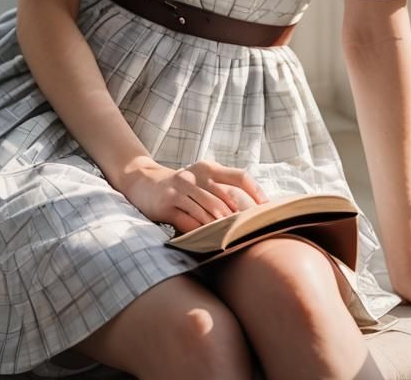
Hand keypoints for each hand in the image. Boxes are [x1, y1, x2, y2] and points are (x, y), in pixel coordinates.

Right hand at [119, 158, 269, 233]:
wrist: (143, 182)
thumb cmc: (180, 186)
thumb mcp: (200, 180)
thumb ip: (220, 189)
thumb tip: (251, 210)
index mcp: (208, 168)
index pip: (239, 176)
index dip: (256, 192)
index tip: (267, 209)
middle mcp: (196, 175)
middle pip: (225, 197)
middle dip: (239, 217)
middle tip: (252, 233)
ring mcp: (180, 189)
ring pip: (208, 211)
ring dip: (222, 228)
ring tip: (234, 241)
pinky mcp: (167, 204)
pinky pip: (188, 221)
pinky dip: (200, 233)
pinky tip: (208, 242)